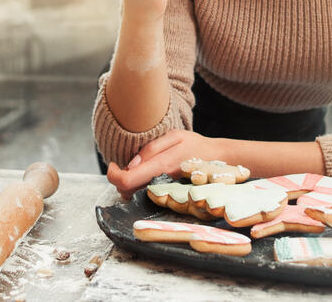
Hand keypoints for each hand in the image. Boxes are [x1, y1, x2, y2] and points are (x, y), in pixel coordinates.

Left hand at [106, 129, 222, 198]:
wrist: (219, 160)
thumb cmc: (196, 145)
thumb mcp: (174, 136)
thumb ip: (151, 149)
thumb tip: (131, 165)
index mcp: (161, 167)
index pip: (126, 181)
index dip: (113, 175)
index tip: (112, 165)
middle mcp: (161, 183)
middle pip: (127, 191)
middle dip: (119, 179)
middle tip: (123, 165)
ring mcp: (164, 192)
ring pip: (135, 195)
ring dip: (129, 183)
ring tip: (136, 168)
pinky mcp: (167, 195)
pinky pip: (145, 194)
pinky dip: (139, 186)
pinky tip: (145, 174)